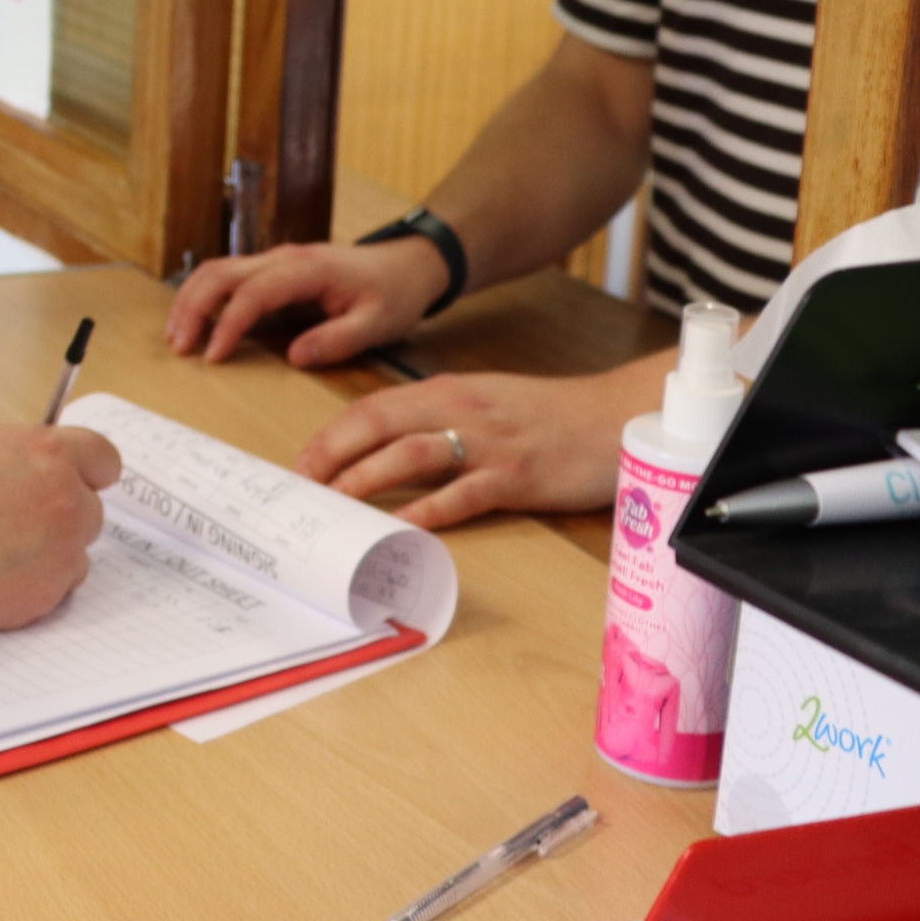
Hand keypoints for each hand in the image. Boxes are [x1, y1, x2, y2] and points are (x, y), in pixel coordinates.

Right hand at [0, 425, 121, 637]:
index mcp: (49, 454)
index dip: (87, 472)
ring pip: (74, 556)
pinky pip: (52, 592)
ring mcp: (58, 555)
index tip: (74, 481)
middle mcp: (65, 502)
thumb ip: (24, 456)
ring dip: (48, 556)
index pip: (105, 460)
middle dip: (61, 516)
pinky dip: (28, 587)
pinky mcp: (43, 599)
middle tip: (14, 523)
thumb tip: (43, 468)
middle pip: (91, 512)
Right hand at [163, 236, 451, 366]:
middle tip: (178, 346)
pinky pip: (227, 277)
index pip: (254, 293)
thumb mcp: (378, 324)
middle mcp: (283, 257)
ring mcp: (274, 260)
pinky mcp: (271, 270)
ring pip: (216, 270)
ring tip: (177, 337)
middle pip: (220, 273)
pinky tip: (195, 323)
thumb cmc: (393, 294)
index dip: (229, 324)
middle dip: (192, 308)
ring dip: (191, 301)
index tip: (213, 356)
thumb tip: (295, 356)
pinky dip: (204, 297)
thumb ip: (338, 339)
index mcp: (308, 269)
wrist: (406, 265)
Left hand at [295, 362, 660, 528]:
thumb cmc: (549, 414)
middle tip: (302, 489)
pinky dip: (426, 512)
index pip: (370, 408)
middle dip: (330, 457)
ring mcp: (487, 444)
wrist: (617, 415)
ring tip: (334, 507)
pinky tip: (399, 528)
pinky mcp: (517, 478)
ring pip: (409, 456)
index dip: (330, 436)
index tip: (302, 464)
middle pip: (376, 426)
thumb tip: (388, 443)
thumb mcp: (484, 400)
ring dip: (364, 481)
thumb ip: (438, 416)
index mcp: (445, 391)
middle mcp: (459, 410)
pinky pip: (462, 495)